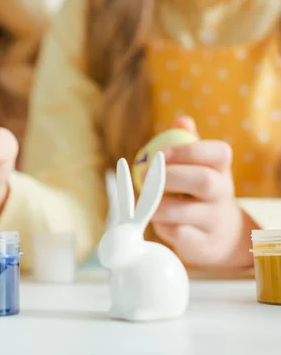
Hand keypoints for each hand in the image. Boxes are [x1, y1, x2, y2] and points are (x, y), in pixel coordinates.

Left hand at [150, 116, 256, 268]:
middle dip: (170, 176)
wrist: (221, 234)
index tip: (159, 152)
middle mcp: (223, 193)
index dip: (187, 150)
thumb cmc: (199, 191)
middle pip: (203, 181)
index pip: (218, 153)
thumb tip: (181, 120)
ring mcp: (215, 220)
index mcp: (221, 169)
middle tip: (142, 175)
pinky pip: (178, 234)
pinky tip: (156, 220)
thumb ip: (187, 143)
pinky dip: (161, 226)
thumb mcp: (199, 166)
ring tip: (145, 201)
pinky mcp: (203, 243)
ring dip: (158, 204)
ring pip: (186, 211)